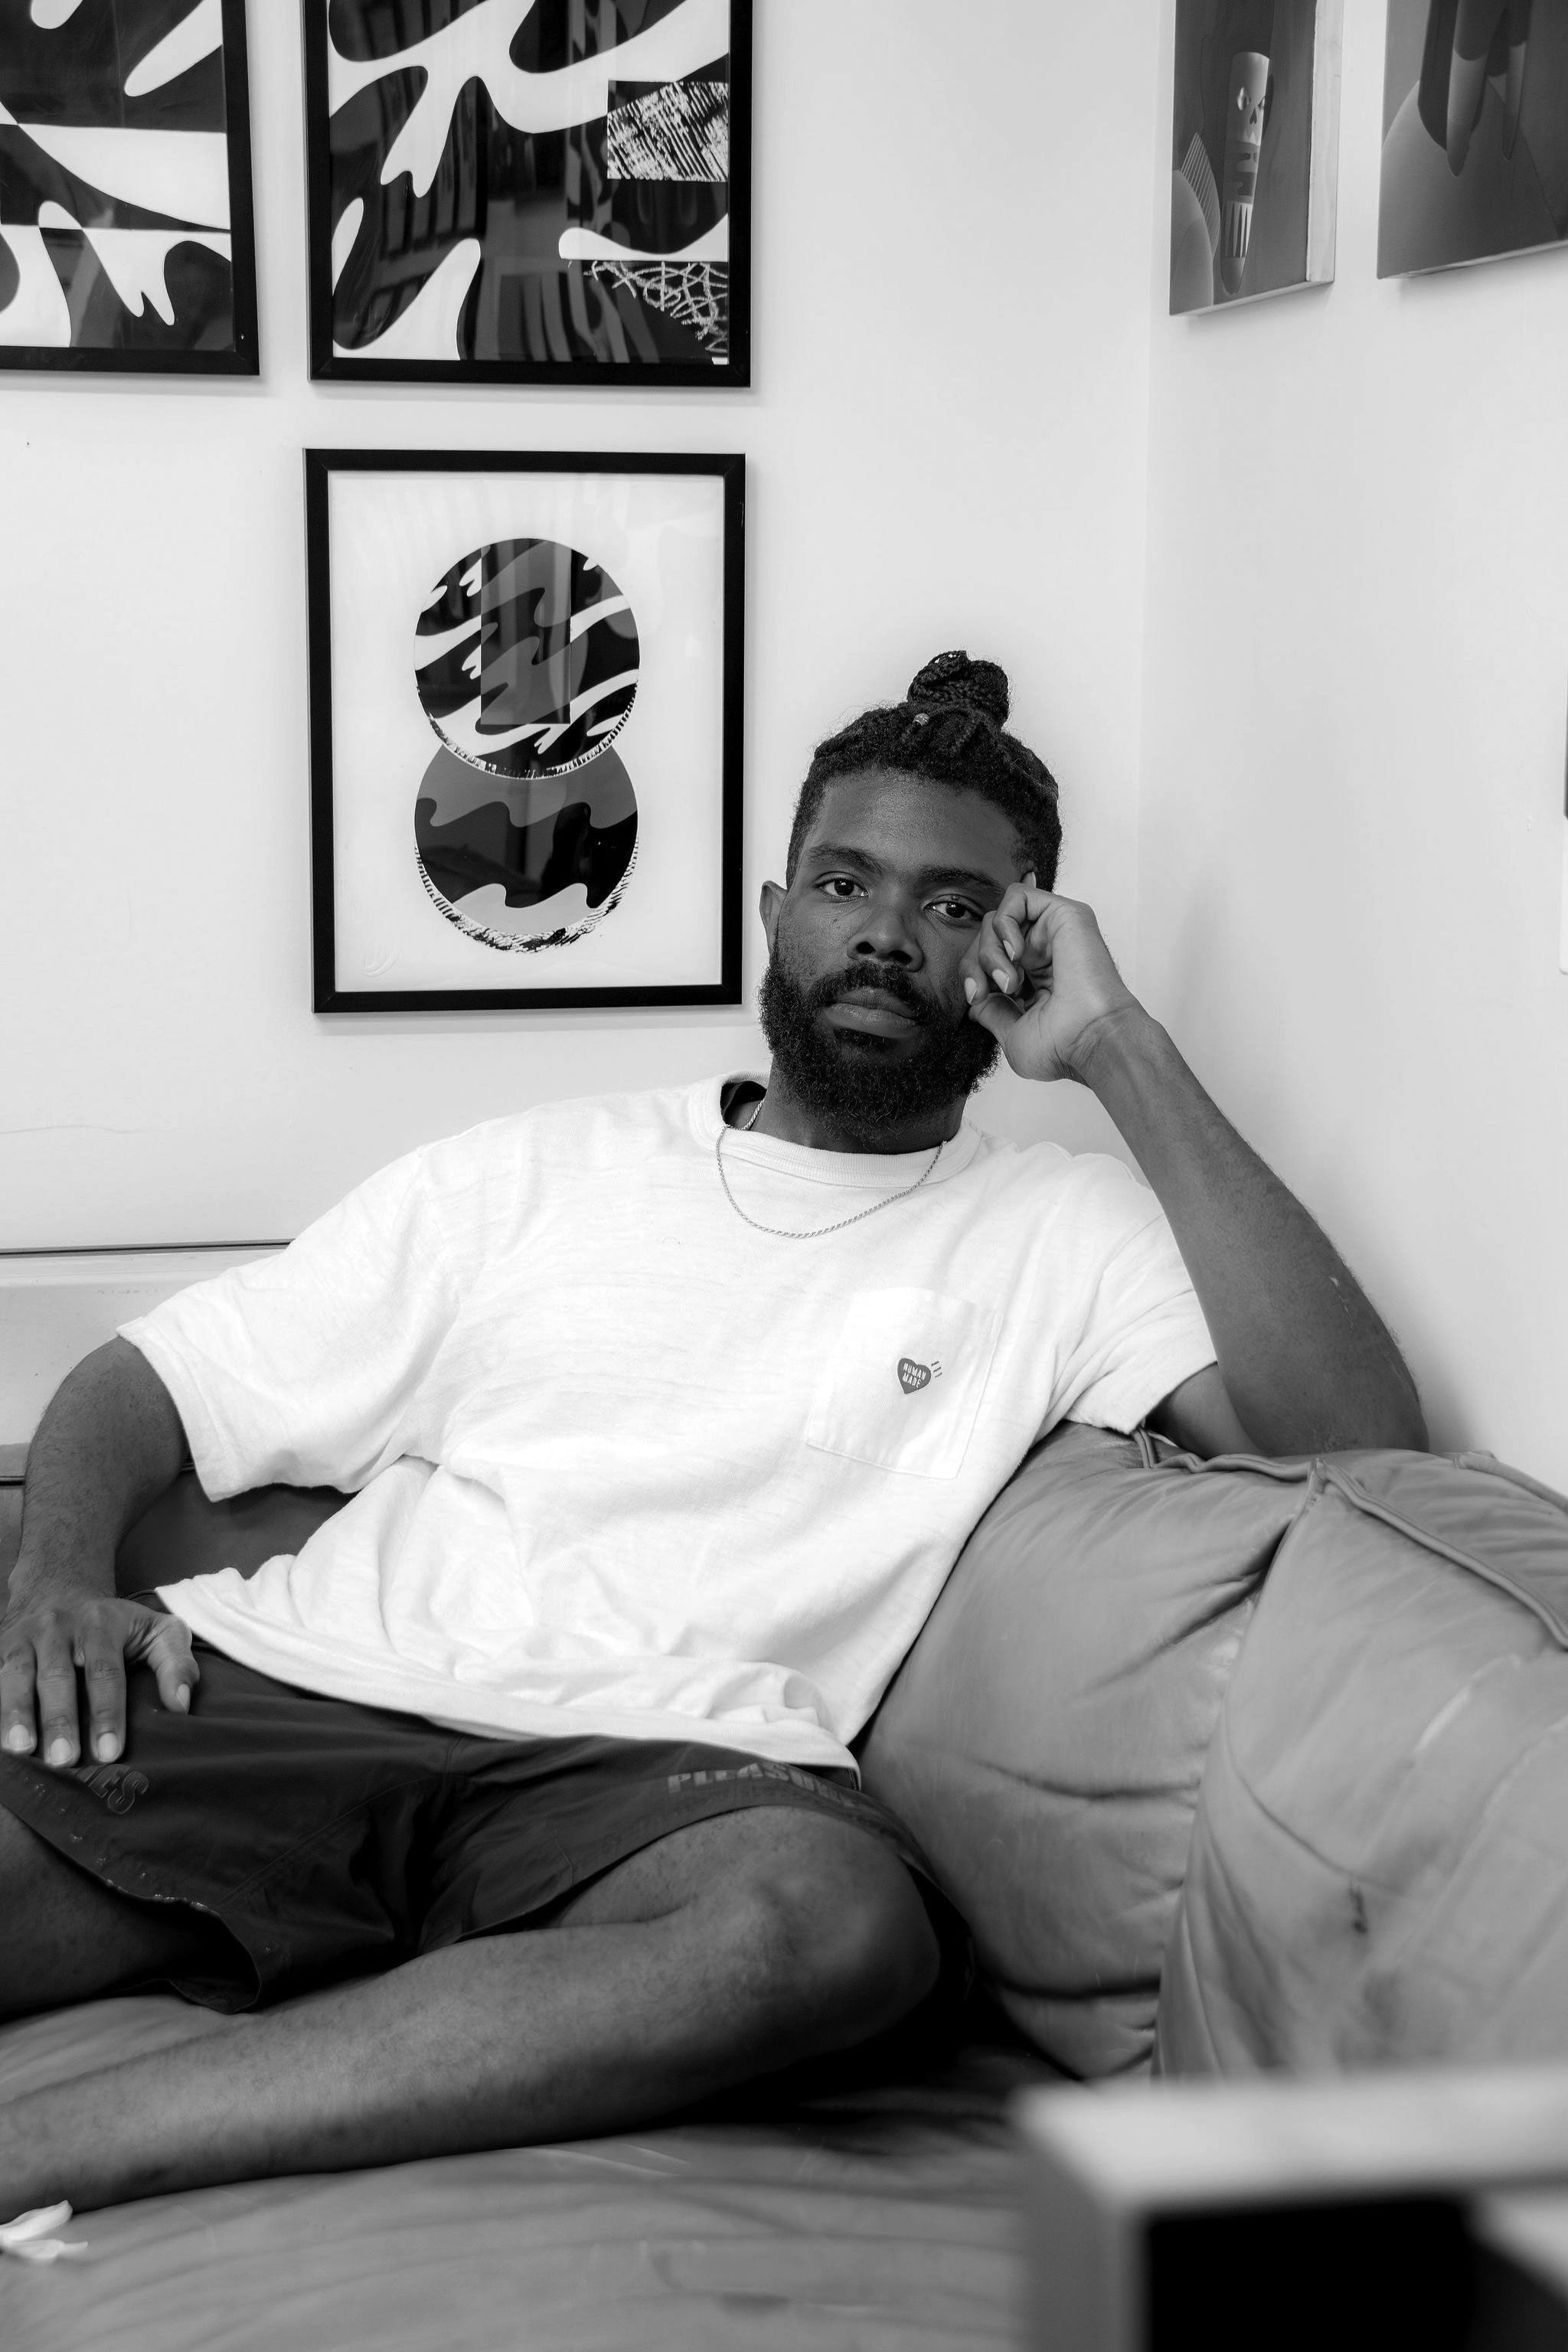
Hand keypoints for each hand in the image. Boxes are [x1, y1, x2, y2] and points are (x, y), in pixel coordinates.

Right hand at [0, 1595, 197, 1768]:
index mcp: (100, 1623)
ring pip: (15, 1676)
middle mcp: (57, 1627)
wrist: (60, 1588)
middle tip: (65, 1760)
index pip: (104, 1670)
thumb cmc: (116, 1625)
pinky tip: (1, 1740)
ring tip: (20, 1749)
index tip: (110, 1751)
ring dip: (15, 1713)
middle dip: (60, 1720)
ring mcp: (22, 1638)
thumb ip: (175, 1663)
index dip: (107, 1712)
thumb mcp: (156, 1630)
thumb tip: (181, 1705)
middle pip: (57, 1676)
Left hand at [962, 879, 1143, 1083]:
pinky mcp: (1063, 914)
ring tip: (1009, 980)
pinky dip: (1004, 923)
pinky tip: (1016, 953)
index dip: (972, 974)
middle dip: (975, 962)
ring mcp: (1052, 933)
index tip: (977, 997)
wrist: (1092, 1039)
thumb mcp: (1011, 1034)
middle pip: (988, 936)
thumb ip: (992, 1010)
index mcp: (1033, 979)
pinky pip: (1018, 896)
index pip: (986, 959)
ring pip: (998, 918)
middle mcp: (1042, 954)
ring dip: (990, 950)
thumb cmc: (1063, 1047)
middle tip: (987, 991)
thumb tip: (977, 998)